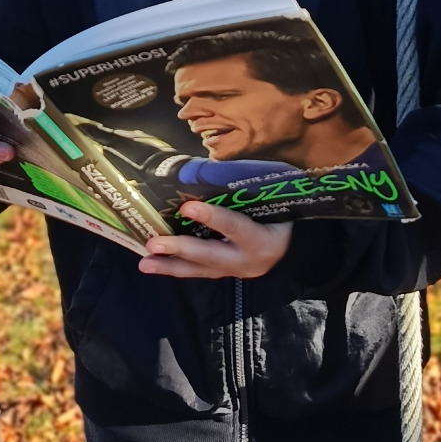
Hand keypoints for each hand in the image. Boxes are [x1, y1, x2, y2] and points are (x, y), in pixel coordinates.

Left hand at [139, 200, 292, 279]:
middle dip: (180, 250)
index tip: (187, 207)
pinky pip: (199, 273)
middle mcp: (247, 260)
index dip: (212, 217)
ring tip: (144, 263)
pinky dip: (176, 268)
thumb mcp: (274, 204)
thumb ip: (251, 193)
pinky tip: (155, 264)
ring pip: (199, 270)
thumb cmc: (285, 217)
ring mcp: (235, 271)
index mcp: (262, 239)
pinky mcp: (225, 275)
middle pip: (210, 256)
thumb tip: (214, 166)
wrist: (296, 250)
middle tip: (153, 243)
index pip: (235, 226)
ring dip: (170, 266)